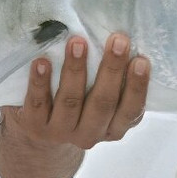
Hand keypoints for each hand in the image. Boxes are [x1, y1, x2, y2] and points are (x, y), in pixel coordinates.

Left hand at [0, 32, 149, 177]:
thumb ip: (112, 83)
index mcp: (113, 128)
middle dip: (112, 69)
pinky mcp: (35, 126)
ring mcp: (61, 132)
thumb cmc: (79, 107)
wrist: (39, 137)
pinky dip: (40, 82)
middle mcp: (89, 134)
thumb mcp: (100, 103)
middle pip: (103, 102)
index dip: (137, 87)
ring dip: (75, 68)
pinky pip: (38, 102)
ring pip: (71, 100)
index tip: (141, 60)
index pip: (131, 110)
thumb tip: (123, 43)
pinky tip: (42, 61)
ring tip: (77, 42)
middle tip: (118, 40)